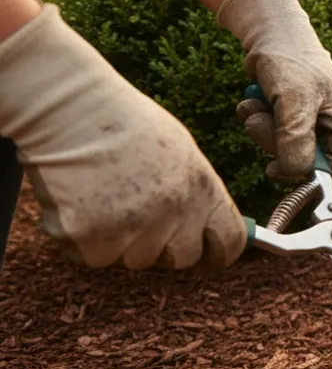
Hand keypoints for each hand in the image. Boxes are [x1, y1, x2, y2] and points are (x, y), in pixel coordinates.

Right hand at [0, 5, 245, 269]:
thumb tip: (207, 229)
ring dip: (121, 241)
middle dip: (164, 245)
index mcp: (201, 188)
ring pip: (133, 259)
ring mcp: (131, 228)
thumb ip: (197, 193)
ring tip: (105, 196)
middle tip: (139, 214)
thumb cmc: (123, 124)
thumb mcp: (180, 152)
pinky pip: (93, 257)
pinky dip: (83, 240)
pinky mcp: (88, 238)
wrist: (66, 109)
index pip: (229, 243)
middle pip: (180, 258)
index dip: (218, 253)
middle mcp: (172, 212)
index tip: (207, 256)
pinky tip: (79, 202)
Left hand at [217, 0, 331, 181]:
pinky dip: (257, 117)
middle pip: (305, 155)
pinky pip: (272, 128)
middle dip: (275, 143)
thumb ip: (296, 139)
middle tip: (257, 124)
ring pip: (284, 143)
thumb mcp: (294, 101)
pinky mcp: (289, 109)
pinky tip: (253, 100)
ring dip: (262, 128)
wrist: (269, 30)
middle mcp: (330, 119)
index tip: (277, 169)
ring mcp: (309, 115)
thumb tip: (296, 172)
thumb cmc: (290, 60)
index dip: (309, 171)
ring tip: (254, 106)